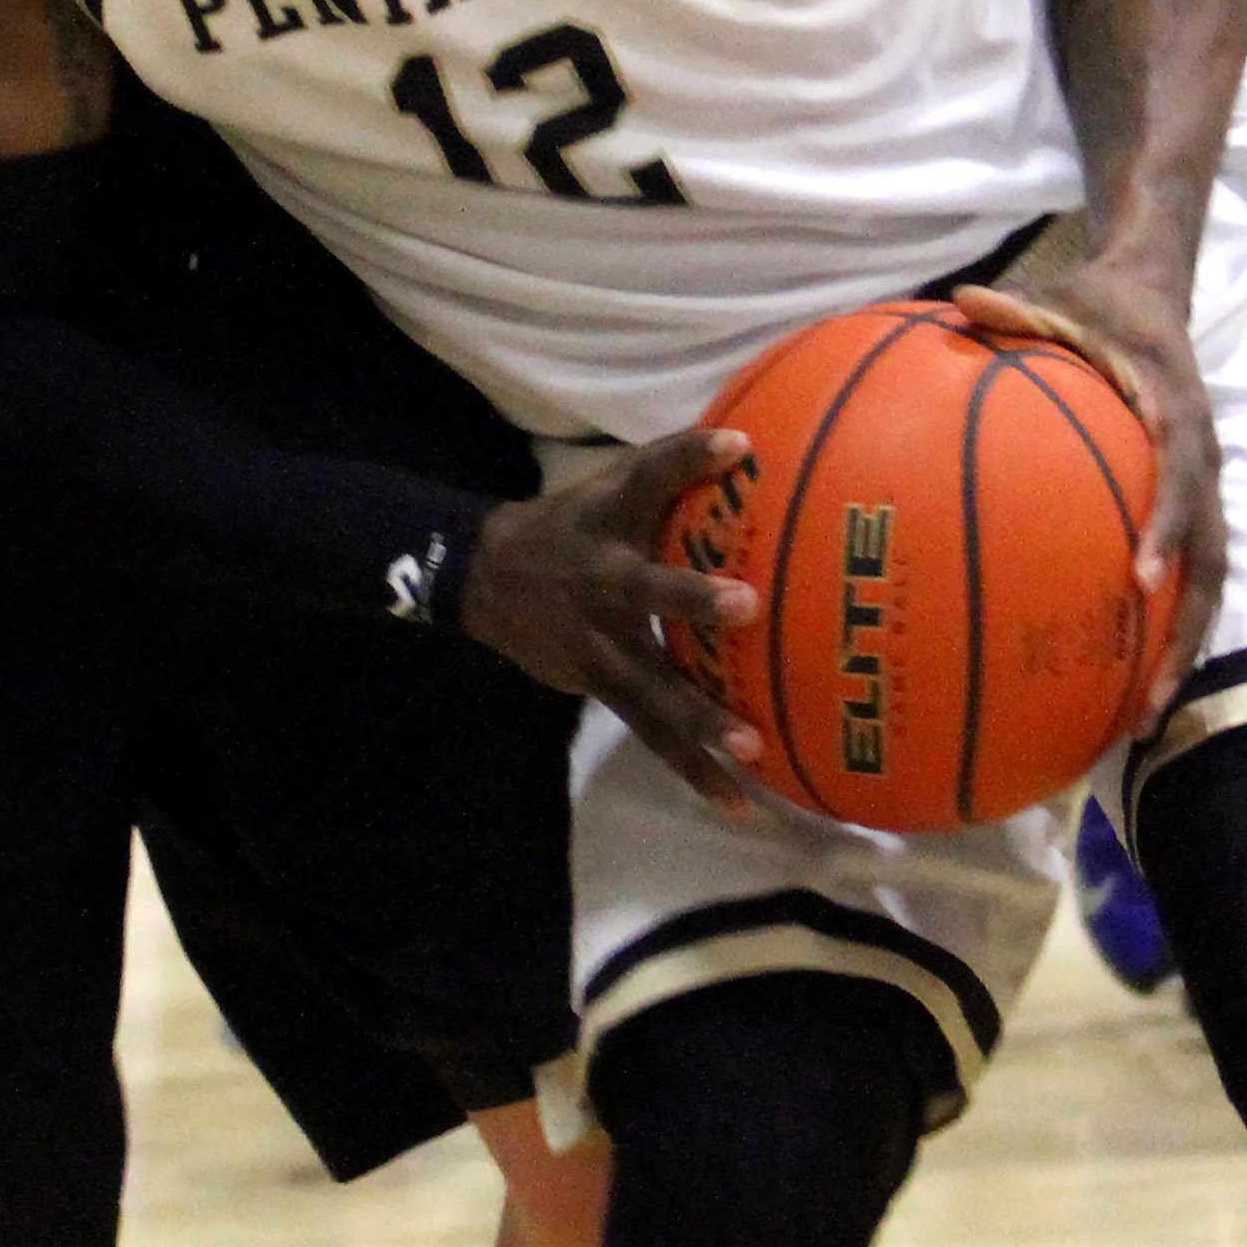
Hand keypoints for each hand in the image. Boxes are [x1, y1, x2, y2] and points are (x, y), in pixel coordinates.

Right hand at [459, 426, 763, 807]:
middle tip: (746, 604)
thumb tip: (762, 446)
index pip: (651, 475)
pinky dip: (693, 768)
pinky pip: (650, 732)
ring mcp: (595, 639)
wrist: (485, 579)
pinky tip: (737, 801)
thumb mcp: (613, 485)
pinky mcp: (597, 685)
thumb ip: (678, 470)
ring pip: (649, 681)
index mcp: (609, 517)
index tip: (738, 445)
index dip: (688, 456)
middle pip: (645, 588)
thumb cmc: (577, 522)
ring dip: (699, 717)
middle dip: (691, 598)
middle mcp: (601, 577)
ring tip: (751, 746)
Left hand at [947, 269, 1224, 729]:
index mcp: (1177, 409)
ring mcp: (1202, 488)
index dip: (1168, 525)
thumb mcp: (1059, 295)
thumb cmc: (1099, 303)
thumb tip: (957, 306)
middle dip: (1186, 632)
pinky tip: (1118, 679)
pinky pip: (1187, 575)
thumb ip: (1015, 309)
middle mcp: (1201, 458)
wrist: (1151, 294)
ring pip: (1209, 582)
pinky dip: (1164, 627)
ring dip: (1182, 650)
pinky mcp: (1189, 505)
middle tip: (1148, 698)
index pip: (1182, 473)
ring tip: (1141, 718)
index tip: (1141, 578)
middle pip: (1213, 561)